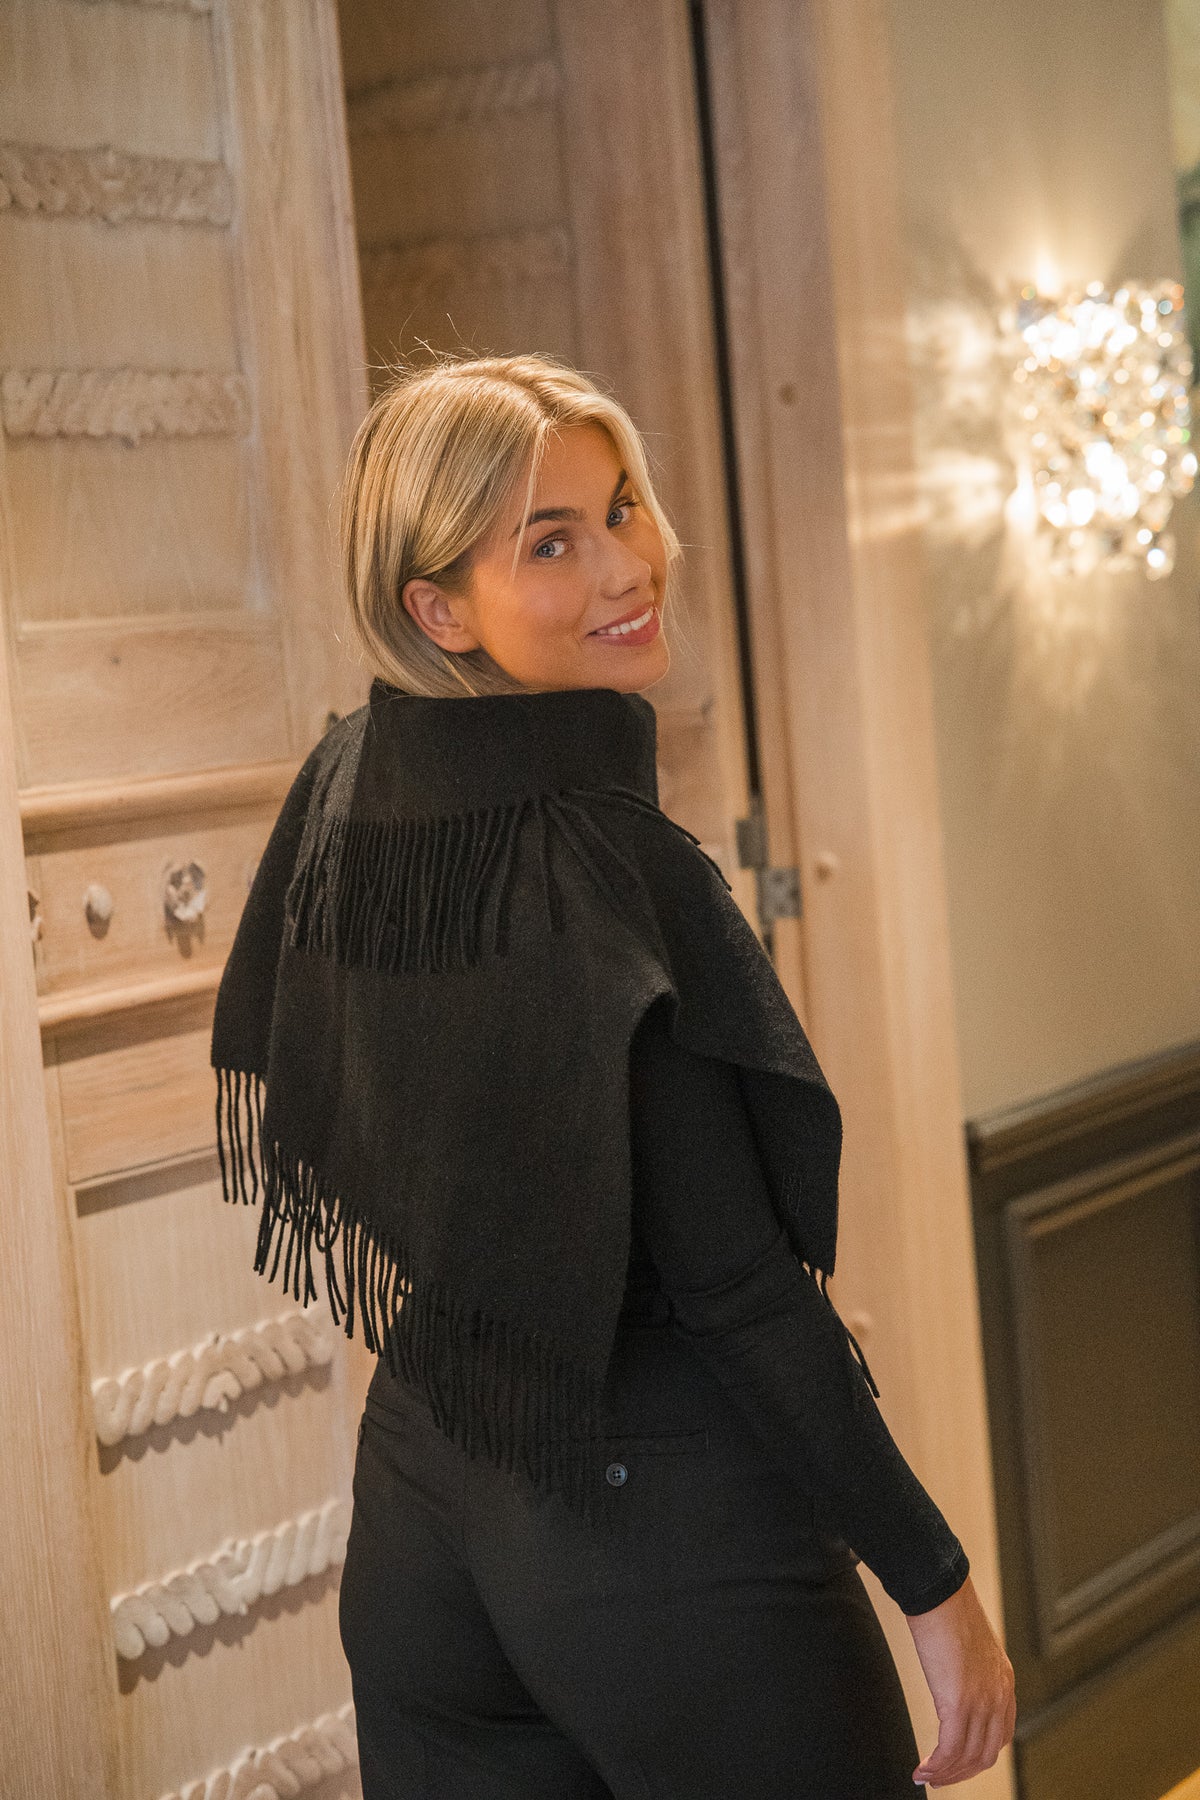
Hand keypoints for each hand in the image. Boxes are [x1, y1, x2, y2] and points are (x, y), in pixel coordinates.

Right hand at [904, 1573, 1014, 1786]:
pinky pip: (950, 1749)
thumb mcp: (970, 1646)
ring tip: (927, 1777)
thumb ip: (970, 1669)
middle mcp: (998, 1694)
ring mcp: (981, 1700)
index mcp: (1003, 1681)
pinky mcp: (958, 1702)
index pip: (1000, 1735)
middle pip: (986, 1753)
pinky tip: (923, 1768)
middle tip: (941, 1779)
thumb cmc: (947, 1608)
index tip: (959, 1763)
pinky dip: (937, 1765)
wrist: (938, 1591)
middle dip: (962, 1772)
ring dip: (947, 1773)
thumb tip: (953, 1679)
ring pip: (968, 1756)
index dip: (978, 1756)